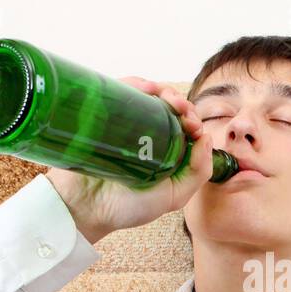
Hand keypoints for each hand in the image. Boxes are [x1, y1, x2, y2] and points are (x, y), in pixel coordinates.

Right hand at [45, 77, 212, 242]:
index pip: (184, 126)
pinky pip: (120, 91)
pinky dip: (136, 83)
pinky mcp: (102, 115)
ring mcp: (124, 123)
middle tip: (181, 110)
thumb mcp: (174, 196)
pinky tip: (145, 88)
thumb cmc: (127, 207)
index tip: (192, 126)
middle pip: (169, 107)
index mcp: (165, 152)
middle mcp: (146, 134)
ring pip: (148, 95)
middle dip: (181, 102)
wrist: (84, 208)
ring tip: (166, 98)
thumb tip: (206, 137)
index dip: (192, 119)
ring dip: (162, 89)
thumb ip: (197, 172)